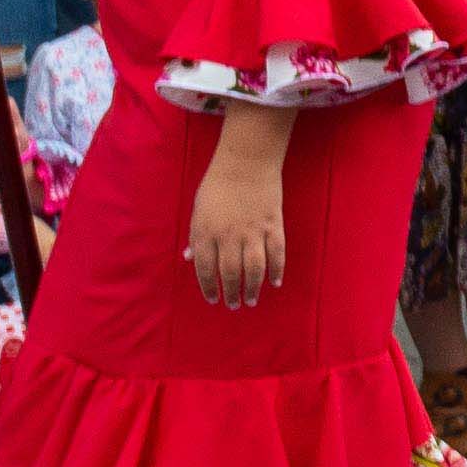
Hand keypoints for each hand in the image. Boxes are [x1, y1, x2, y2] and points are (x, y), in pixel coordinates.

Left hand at [187, 146, 286, 307]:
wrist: (246, 162)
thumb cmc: (217, 185)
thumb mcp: (198, 210)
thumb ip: (196, 236)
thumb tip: (189, 258)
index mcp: (205, 232)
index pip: (205, 270)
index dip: (208, 288)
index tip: (213, 299)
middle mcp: (228, 236)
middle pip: (230, 274)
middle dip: (231, 293)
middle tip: (234, 304)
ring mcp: (253, 232)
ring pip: (254, 269)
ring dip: (252, 288)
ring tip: (251, 299)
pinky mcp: (273, 225)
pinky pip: (277, 254)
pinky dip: (277, 271)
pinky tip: (275, 282)